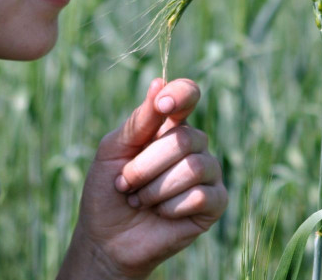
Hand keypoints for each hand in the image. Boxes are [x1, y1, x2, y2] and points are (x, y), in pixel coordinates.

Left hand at [58, 78, 227, 278]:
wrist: (107, 239)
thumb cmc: (107, 189)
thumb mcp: (113, 149)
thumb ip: (139, 121)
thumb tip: (159, 82)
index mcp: (169, 125)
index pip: (188, 94)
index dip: (181, 94)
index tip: (162, 104)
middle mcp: (193, 145)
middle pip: (185, 138)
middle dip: (145, 165)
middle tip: (125, 184)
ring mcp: (208, 173)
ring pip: (194, 167)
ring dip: (155, 189)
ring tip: (139, 201)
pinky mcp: (215, 203)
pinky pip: (201, 196)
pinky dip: (171, 207)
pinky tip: (161, 214)